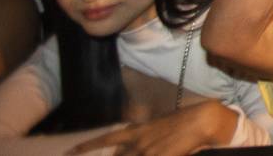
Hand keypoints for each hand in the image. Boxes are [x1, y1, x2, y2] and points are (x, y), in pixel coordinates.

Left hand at [67, 100, 237, 154]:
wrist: (202, 120)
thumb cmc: (183, 122)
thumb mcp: (157, 127)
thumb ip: (140, 139)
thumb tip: (124, 150)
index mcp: (136, 131)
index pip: (105, 141)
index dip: (85, 147)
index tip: (70, 152)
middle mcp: (137, 142)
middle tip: (82, 153)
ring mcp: (148, 152)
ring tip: (148, 150)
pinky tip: (157, 153)